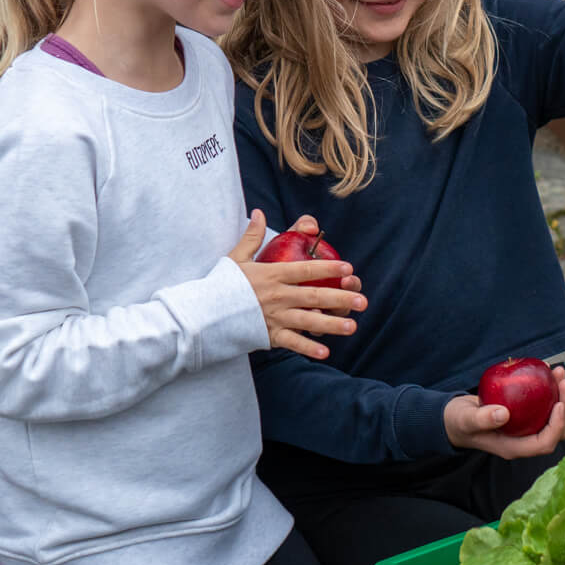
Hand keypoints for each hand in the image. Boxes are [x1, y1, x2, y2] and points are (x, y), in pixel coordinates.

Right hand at [229, 210, 366, 358]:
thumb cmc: (220, 284)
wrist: (203, 313)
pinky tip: (326, 352)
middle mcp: (277, 296)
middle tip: (362, 300)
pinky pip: (292, 343)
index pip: (305, 269)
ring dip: (332, 324)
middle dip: (341, 298)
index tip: (348, 267)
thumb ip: (252, 236)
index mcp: (272, 274)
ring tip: (352, 327)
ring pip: (309, 321)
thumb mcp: (236, 257)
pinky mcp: (268, 335)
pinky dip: (308, 348)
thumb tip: (259, 213)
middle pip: (315, 295)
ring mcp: (274, 317)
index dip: (328, 267)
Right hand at [444, 364, 564, 457]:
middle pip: (557, 430)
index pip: (544, 443)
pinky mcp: (525, 415)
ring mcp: (526, 428)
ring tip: (558, 371)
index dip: (557, 426)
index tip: (559, 404)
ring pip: (554, 416)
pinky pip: (544, 404)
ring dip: (561, 395)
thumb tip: (504, 414)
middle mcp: (524, 439)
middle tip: (563, 380)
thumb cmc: (459, 422)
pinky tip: (547, 369)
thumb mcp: (466, 419)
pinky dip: (549, 388)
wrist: (455, 418)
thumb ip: (482, 419)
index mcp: (514, 447)